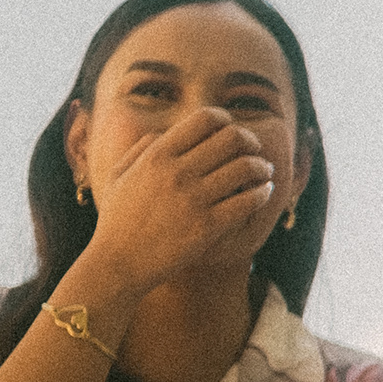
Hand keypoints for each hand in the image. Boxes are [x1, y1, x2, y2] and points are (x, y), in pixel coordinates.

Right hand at [78, 107, 283, 291]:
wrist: (118, 262)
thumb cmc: (117, 219)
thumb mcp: (117, 176)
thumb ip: (141, 149)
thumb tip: (164, 132)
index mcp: (157, 155)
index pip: (205, 118)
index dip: (226, 120)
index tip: (233, 130)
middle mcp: (177, 172)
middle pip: (232, 138)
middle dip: (250, 141)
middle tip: (256, 150)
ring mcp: (194, 199)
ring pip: (246, 167)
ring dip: (262, 167)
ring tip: (265, 172)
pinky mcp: (208, 226)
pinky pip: (248, 201)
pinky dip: (263, 193)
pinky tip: (264, 192)